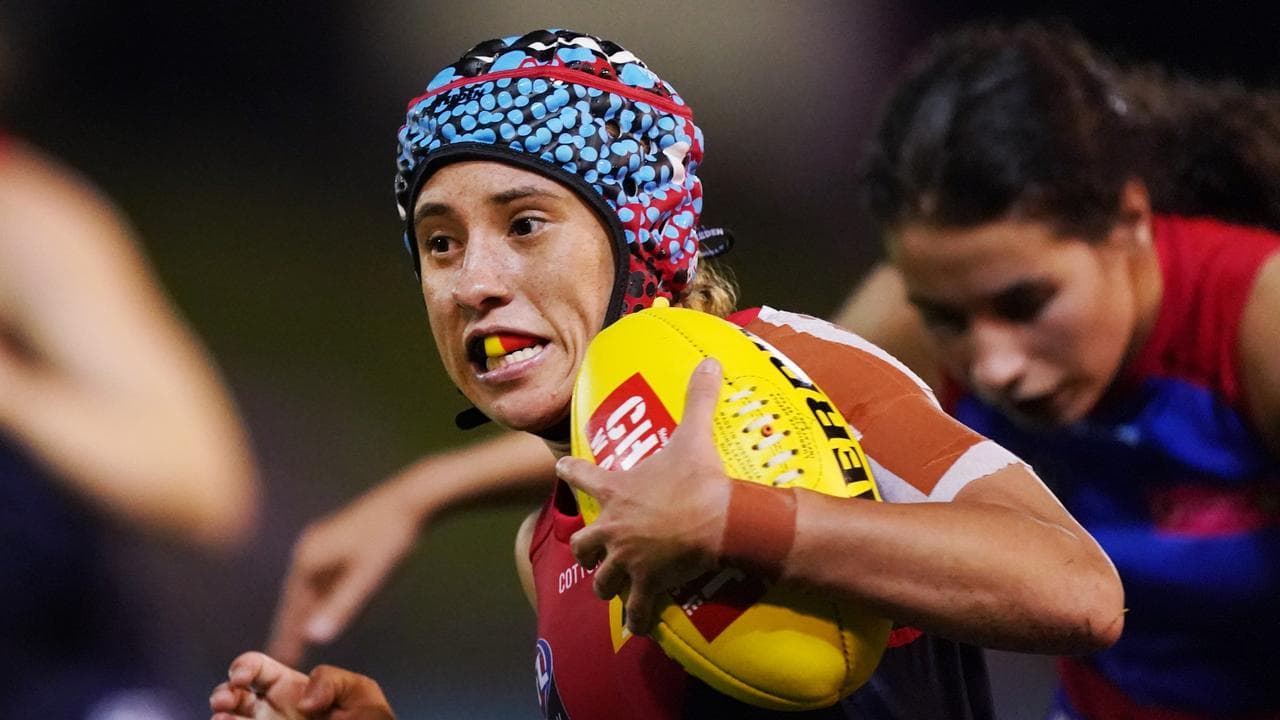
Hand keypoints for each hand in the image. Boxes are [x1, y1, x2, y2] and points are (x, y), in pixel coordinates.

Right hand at [210, 652, 394, 719]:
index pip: (257, 669)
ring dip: (222, 719)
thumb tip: (303, 701)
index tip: (241, 675)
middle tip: (223, 700)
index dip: (243, 666)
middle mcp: (273, 712)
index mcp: (292, 689)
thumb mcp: (360, 692)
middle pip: (234, 697)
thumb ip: (333, 681)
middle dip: (222, 694)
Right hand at [267, 484, 422, 664]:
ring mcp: (321, 541)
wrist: (412, 498)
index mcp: (309, 560)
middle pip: (296, 597)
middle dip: (290, 625)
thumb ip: (341, 607)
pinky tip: (325, 604)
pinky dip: (319, 595)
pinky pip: (322, 575)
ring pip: (309, 586)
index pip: (291, 609)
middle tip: (283, 657)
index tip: (276, 660)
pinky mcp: (336, 538)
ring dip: (304, 610)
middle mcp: (308, 549)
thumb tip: (311, 637)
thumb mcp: (368, 578)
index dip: (285, 636)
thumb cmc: (391, 540)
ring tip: (299, 635)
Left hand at [556, 358, 731, 634]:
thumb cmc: (699, 478)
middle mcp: (614, 528)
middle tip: (592, 547)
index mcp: (617, 490)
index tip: (560, 470)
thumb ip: (698, 397)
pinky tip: (639, 627)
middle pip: (583, 544)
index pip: (581, 476)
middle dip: (585, 547)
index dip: (569, 472)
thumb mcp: (694, 434)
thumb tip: (710, 361)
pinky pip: (636, 610)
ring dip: (606, 584)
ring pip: (601, 582)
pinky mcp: (648, 585)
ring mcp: (627, 560)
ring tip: (613, 588)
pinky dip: (637, 619)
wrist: (718, 520)